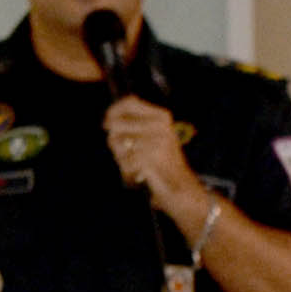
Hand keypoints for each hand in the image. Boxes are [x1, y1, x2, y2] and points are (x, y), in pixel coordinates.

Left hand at [105, 94, 204, 215]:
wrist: (183, 189)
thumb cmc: (162, 164)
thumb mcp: (150, 138)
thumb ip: (130, 126)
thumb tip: (108, 121)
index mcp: (161, 117)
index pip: (129, 102)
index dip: (114, 111)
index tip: (108, 124)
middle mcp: (161, 126)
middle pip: (117, 124)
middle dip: (115, 142)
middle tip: (127, 154)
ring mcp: (157, 141)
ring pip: (118, 143)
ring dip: (121, 158)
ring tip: (136, 165)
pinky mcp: (152, 158)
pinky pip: (124, 162)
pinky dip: (128, 172)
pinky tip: (139, 175)